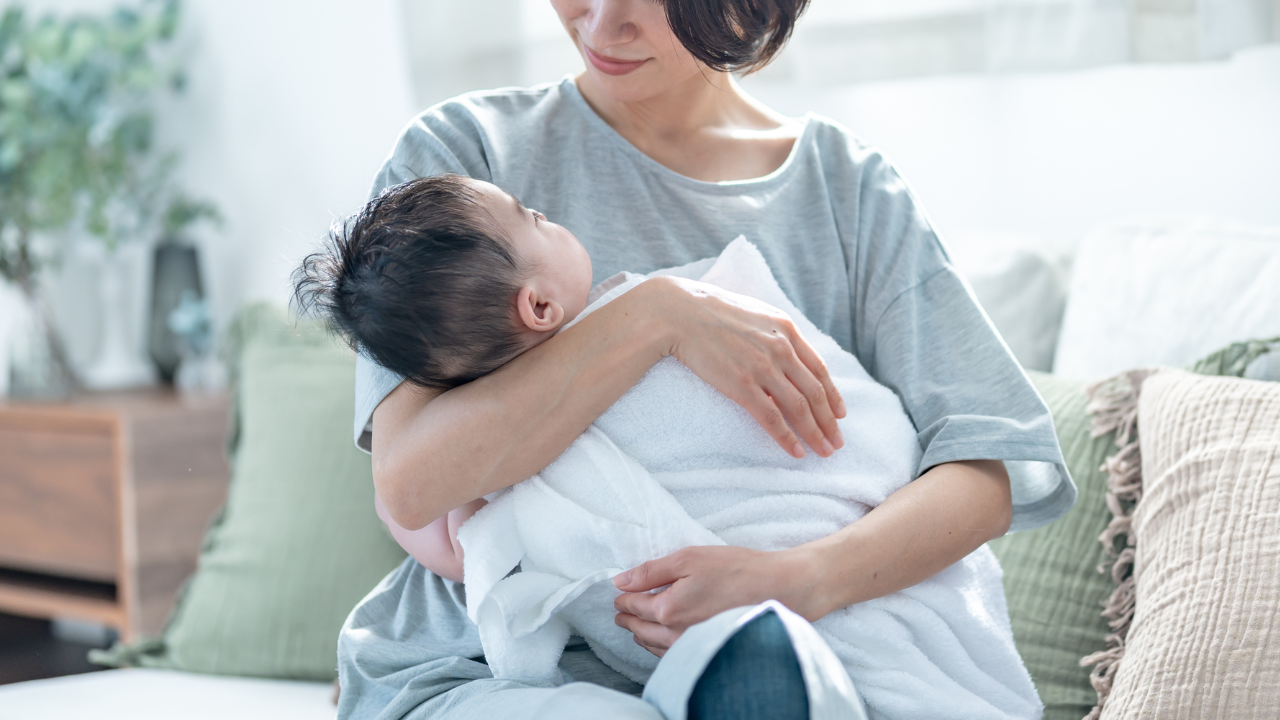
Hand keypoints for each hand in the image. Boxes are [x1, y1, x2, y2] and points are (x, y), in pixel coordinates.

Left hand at [611, 545, 820, 656]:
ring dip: (641, 635)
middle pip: (640, 629)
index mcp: (667, 609)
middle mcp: (676, 634)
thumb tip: (621, 581)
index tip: (617, 595)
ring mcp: (692, 647)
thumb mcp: (689, 558)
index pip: (633, 605)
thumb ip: (652, 571)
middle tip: (620, 613)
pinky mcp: (707, 651)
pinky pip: (672, 656)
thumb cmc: (737, 569)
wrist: (780, 590)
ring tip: (635, 627)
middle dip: (627, 619)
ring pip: (654, 646)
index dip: (623, 598)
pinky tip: (661, 641)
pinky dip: (659, 647)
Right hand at [649, 277, 845, 457]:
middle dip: (829, 422)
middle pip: (815, 392)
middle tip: (837, 442)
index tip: (839, 415)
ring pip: (799, 408)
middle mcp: (781, 349)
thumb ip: (775, 333)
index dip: (832, 395)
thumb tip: (786, 352)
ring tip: (824, 452)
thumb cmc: (711, 311)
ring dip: (815, 433)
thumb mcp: (755, 314)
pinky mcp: (742, 385)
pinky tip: (795, 451)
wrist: (679, 313)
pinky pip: (772, 418)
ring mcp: (762, 368)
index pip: (819, 369)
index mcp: (786, 330)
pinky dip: (786, 437)